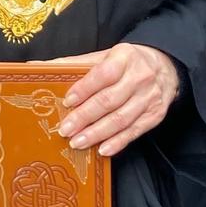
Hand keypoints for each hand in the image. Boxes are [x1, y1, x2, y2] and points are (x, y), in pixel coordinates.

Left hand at [55, 43, 179, 158]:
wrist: (166, 66)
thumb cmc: (126, 62)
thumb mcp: (105, 56)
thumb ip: (75, 63)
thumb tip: (39, 67)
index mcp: (124, 57)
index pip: (103, 74)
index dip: (84, 89)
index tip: (67, 102)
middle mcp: (139, 77)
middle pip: (109, 100)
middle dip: (85, 117)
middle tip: (66, 130)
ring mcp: (149, 98)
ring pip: (121, 119)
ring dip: (98, 133)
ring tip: (77, 143)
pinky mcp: (155, 115)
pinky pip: (135, 131)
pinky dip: (118, 142)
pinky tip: (102, 150)